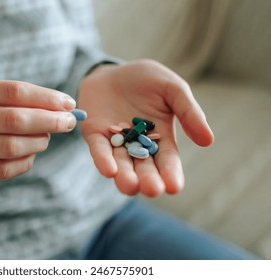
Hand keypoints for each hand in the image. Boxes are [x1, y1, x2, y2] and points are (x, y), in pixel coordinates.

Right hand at [0, 80, 75, 180]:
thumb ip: (17, 101)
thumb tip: (64, 108)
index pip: (14, 91)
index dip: (46, 98)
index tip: (68, 104)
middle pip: (14, 120)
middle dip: (49, 121)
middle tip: (68, 123)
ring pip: (9, 147)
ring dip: (38, 143)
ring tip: (45, 139)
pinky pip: (1, 170)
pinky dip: (24, 163)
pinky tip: (31, 156)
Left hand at [78, 59, 213, 196]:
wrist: (115, 70)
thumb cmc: (147, 80)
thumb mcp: (173, 89)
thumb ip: (189, 112)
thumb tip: (208, 141)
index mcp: (161, 137)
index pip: (168, 159)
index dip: (171, 173)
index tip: (174, 187)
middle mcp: (137, 145)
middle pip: (144, 167)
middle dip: (148, 180)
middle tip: (153, 190)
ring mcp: (115, 142)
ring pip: (121, 163)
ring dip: (125, 176)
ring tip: (130, 186)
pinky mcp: (95, 135)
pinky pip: (99, 149)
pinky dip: (103, 159)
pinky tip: (109, 170)